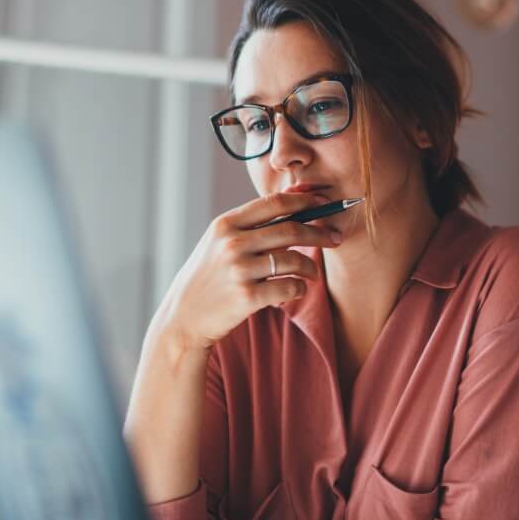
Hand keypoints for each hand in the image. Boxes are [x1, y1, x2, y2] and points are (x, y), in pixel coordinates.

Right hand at [145, 192, 340, 362]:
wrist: (183, 318)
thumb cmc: (208, 278)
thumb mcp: (218, 243)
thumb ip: (249, 225)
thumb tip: (293, 204)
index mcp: (226, 224)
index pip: (274, 203)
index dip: (304, 200)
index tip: (324, 202)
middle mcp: (232, 243)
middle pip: (291, 230)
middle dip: (320, 233)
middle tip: (335, 238)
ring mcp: (239, 270)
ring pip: (294, 260)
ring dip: (311, 267)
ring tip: (312, 273)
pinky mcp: (247, 297)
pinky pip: (289, 288)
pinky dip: (299, 288)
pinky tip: (297, 290)